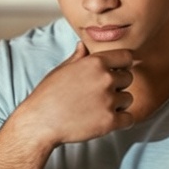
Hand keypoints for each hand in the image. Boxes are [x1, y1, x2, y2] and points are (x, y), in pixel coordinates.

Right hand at [12, 41, 135, 146]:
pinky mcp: (110, 122)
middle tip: (99, 94)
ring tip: (98, 108)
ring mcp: (109, 101)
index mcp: (95, 63)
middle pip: (128, 79)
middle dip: (118, 86)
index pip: (126, 57)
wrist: (39, 123)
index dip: (122, 65)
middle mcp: (105, 79)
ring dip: (118, 104)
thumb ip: (78, 58)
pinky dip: (120, 121)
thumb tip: (83, 45)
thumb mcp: (61, 70)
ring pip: (128, 99)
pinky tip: (105, 120)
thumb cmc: (47, 96)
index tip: (116, 72)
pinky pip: (129, 119)